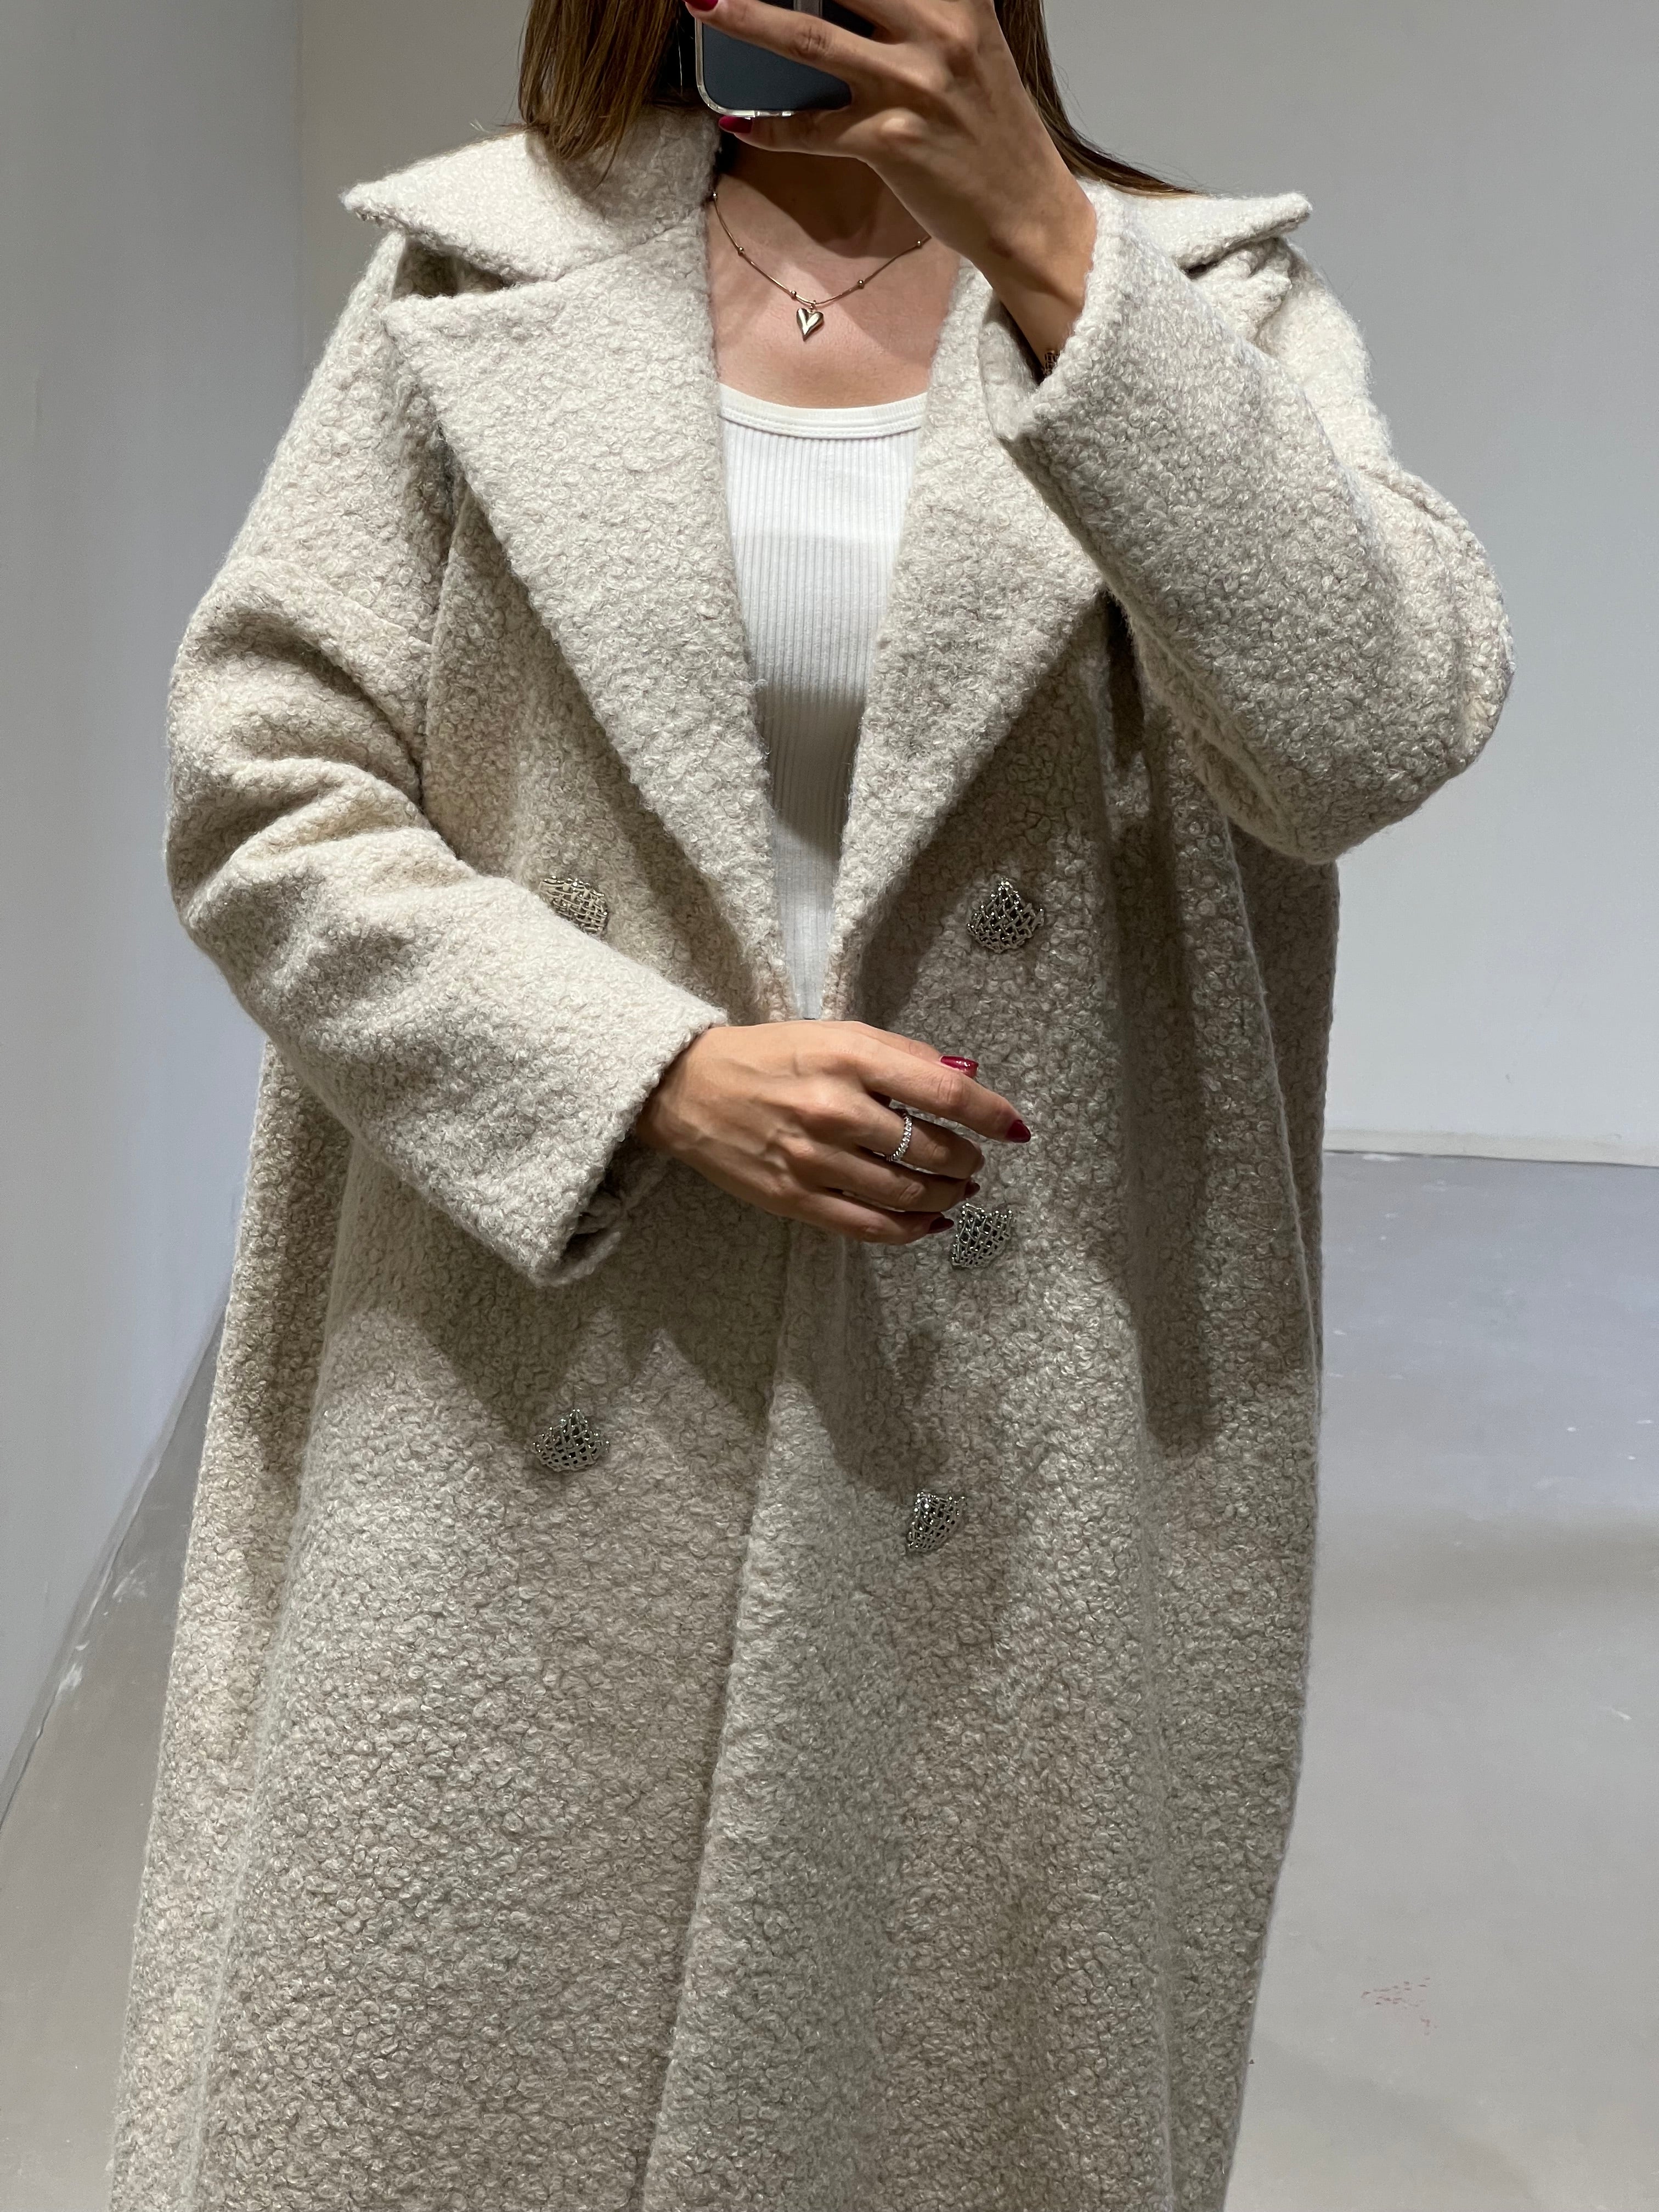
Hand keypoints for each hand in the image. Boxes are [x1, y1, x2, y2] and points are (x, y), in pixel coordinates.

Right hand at [634, 1020, 1031, 1244]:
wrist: (688, 1089)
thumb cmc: (772, 1055)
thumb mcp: (837, 1034)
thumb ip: (903, 1055)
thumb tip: (967, 1077)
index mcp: (850, 1058)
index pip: (945, 1092)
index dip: (991, 1114)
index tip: (1015, 1128)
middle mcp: (834, 1109)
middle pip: (931, 1150)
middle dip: (967, 1160)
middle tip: (973, 1160)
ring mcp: (814, 1160)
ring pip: (907, 1194)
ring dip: (947, 1196)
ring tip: (958, 1189)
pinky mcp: (795, 1199)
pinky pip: (869, 1226)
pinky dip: (912, 1229)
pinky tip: (932, 1222)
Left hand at [685, 0, 1097, 366]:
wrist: (1027, 211)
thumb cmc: (993, 131)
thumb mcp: (970, 48)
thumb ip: (920, 16)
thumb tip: (851, 5)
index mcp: (958, 1)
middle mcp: (938, 33)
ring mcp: (913, 88)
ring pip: (811, 41)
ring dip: (750, 20)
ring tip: (705, 5)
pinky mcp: (892, 143)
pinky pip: (814, 131)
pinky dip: (771, 129)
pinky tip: (739, 122)